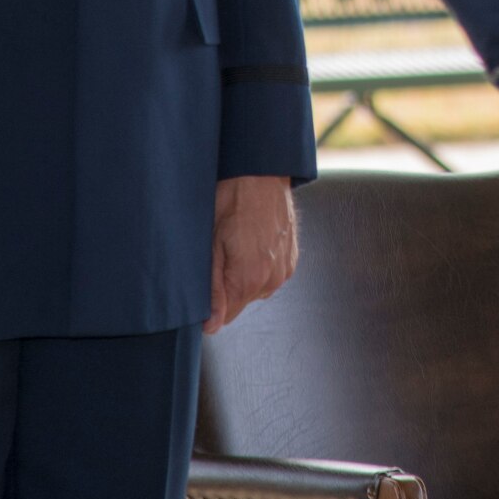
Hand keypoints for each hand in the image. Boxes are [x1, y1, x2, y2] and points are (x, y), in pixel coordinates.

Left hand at [207, 176, 297, 333]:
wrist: (261, 171)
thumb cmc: (231, 201)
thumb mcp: (212, 244)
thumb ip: (213, 289)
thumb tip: (211, 327)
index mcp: (249, 279)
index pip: (224, 317)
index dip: (211, 302)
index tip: (206, 277)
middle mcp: (272, 280)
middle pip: (240, 302)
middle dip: (227, 286)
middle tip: (220, 252)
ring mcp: (285, 269)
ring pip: (256, 289)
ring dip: (244, 275)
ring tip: (238, 243)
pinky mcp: (292, 258)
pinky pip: (270, 274)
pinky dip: (260, 264)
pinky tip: (253, 241)